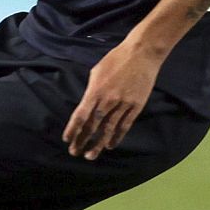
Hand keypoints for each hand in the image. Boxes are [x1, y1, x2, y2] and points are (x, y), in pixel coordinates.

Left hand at [62, 40, 162, 160]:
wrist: (141, 53)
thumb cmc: (116, 59)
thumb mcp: (97, 71)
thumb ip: (91, 90)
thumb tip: (86, 105)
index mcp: (95, 91)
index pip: (80, 115)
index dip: (73, 130)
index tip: (67, 140)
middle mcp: (108, 100)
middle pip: (92, 126)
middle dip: (82, 140)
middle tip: (75, 152)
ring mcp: (123, 104)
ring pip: (108, 130)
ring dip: (98, 144)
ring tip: (90, 156)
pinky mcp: (136, 106)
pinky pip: (125, 126)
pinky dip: (117, 137)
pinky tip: (110, 145)